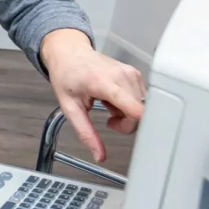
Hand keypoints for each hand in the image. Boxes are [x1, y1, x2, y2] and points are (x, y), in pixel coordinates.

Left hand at [41, 29, 145, 162]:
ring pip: (142, 106)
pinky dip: (130, 104)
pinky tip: (114, 100)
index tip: (125, 131)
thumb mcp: (69, 107)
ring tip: (109, 107)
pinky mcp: (135, 73)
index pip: (136, 109)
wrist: (68, 53)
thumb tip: (99, 155)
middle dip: (127, 123)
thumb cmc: (66, 75)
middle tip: (110, 120)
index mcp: (104, 83)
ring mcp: (131, 73)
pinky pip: (141, 97)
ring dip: (128, 114)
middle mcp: (122, 76)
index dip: (135, 126)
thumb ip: (85, 132)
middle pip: (140, 112)